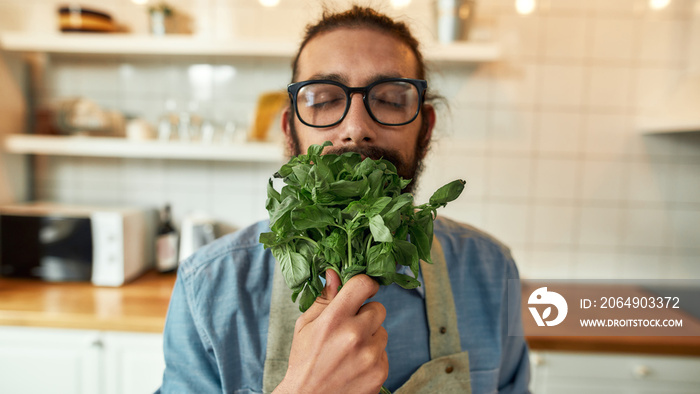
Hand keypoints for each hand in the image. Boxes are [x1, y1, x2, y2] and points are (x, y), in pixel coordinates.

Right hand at [274, 270, 388, 393]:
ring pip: (382, 331)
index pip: (363, 285)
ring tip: (349, 351)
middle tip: (349, 328)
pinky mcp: (380, 372)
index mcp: (334, 319)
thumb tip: (335, 273)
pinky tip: (355, 365)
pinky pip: (384, 353)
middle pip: (378, 308)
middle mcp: (355, 335)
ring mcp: (370, 355)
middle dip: (366, 315)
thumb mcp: (305, 326)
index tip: (363, 290)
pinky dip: (373, 356)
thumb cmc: (304, 361)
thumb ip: (324, 299)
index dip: (365, 284)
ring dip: (370, 337)